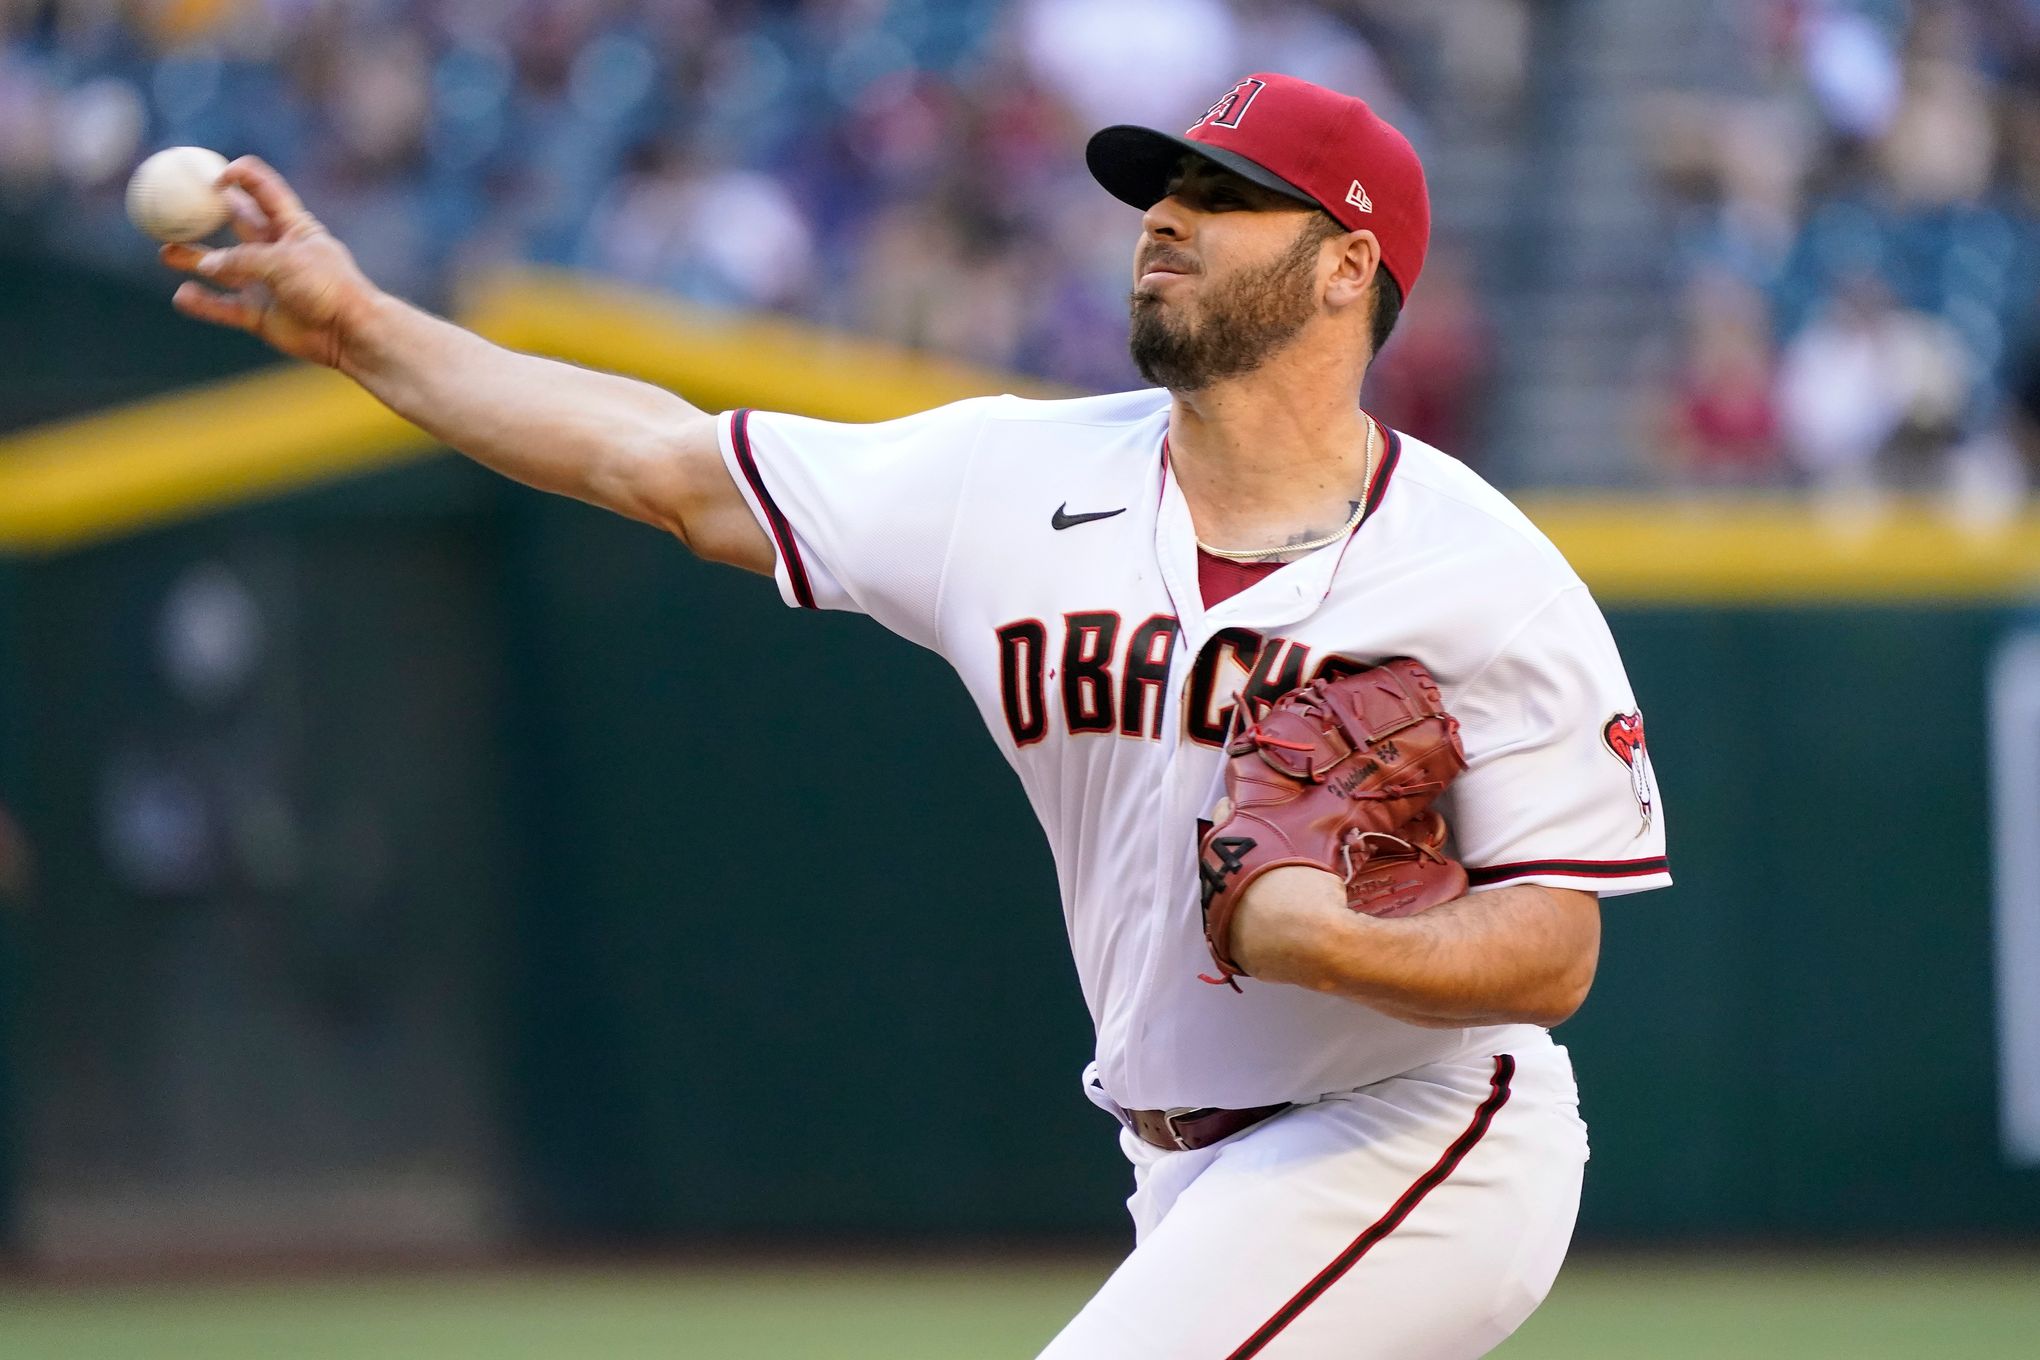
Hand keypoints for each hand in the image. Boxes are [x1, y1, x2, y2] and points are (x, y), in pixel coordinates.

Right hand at [159, 156, 379, 369]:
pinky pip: (224, 306)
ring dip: (194, 259)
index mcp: (292, 226)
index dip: (241, 176)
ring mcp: (266, 282)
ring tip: (165, 252)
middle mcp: (276, 250)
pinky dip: (203, 303)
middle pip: (237, 222)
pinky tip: (182, 296)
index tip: (215, 177)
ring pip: (222, 267)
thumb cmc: (328, 288)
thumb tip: (206, 264)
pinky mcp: (260, 313)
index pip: (264, 191)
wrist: (348, 334)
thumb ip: (243, 260)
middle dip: (210, 209)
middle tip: (177, 203)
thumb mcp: (285, 262)